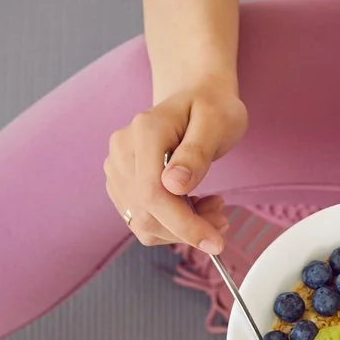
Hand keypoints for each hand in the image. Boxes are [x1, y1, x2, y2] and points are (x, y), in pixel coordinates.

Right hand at [104, 76, 249, 253]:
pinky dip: (171, 224)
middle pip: (146, 213)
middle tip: (221, 218)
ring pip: (143, 223)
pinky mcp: (120, 183)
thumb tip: (174, 186)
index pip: (153, 193)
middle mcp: (122, 149)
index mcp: (145, 131)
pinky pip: (142, 220)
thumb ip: (196, 153)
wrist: (196, 97)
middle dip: (188, 228)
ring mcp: (117, 167)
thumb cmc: (211, 107)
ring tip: (211, 208)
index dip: (183, 225)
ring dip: (181, 228)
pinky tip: (193, 207)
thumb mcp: (217, 123)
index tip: (215, 242)